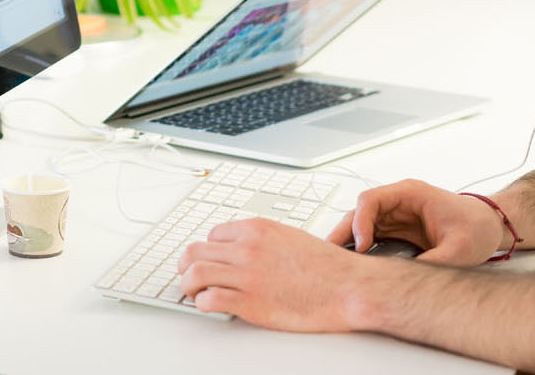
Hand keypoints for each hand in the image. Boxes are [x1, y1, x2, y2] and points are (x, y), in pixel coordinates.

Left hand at [178, 218, 366, 330]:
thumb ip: (261, 240)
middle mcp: (247, 248)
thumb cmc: (326, 266)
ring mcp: (247, 275)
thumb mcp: (288, 237)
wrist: (347, 287)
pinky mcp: (250, 302)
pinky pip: (209, 300)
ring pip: (194, 274)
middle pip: (195, 252)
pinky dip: (204, 303)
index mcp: (257, 229)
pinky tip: (212, 305)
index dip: (209, 251)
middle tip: (190, 277)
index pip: (212, 235)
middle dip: (187, 266)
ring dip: (189, 286)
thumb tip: (240, 250)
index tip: (211, 262)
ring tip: (195, 293)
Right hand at [325, 179, 508, 266]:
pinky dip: (359, 248)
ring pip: (361, 224)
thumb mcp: (460, 250)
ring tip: (338, 263)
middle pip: (360, 212)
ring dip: (349, 241)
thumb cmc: (477, 227)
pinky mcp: (397, 229)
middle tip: (332, 255)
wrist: (490, 226)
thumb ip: (433, 263)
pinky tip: (353, 263)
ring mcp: (396, 215)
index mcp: (410, 194)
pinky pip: (371, 235)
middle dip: (344, 232)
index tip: (360, 245)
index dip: (360, 221)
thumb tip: (407, 281)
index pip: (372, 200)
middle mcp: (398, 202)